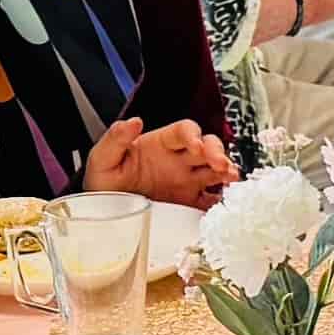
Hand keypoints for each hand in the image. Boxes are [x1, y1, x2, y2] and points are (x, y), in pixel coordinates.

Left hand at [94, 117, 231, 208]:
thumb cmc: (103, 182)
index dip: (193, 135)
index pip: (184, 130)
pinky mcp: (189, 204)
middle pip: (208, 147)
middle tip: (221, 165)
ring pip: (215, 170)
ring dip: (227, 173)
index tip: (195, 146)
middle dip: (217, 152)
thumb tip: (133, 122)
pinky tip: (225, 206)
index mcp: (161, 144)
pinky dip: (221, 202)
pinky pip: (210, 201)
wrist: (102, 212)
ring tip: (232, 181)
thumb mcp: (101, 160)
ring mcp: (187, 182)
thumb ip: (115, 140)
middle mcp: (179, 160)